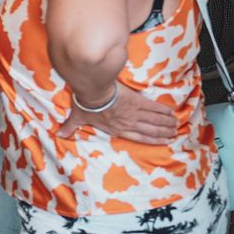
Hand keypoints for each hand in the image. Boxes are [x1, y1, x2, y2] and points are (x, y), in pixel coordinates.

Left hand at [56, 85, 178, 144]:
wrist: (93, 93)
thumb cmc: (85, 105)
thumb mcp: (78, 118)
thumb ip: (70, 127)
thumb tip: (59, 134)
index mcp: (117, 129)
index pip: (138, 136)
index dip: (152, 140)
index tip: (164, 141)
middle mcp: (128, 123)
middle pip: (150, 129)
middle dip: (163, 132)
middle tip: (174, 133)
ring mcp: (134, 113)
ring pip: (154, 120)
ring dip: (165, 122)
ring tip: (175, 124)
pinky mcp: (137, 101)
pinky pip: (152, 108)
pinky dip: (162, 110)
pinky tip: (170, 112)